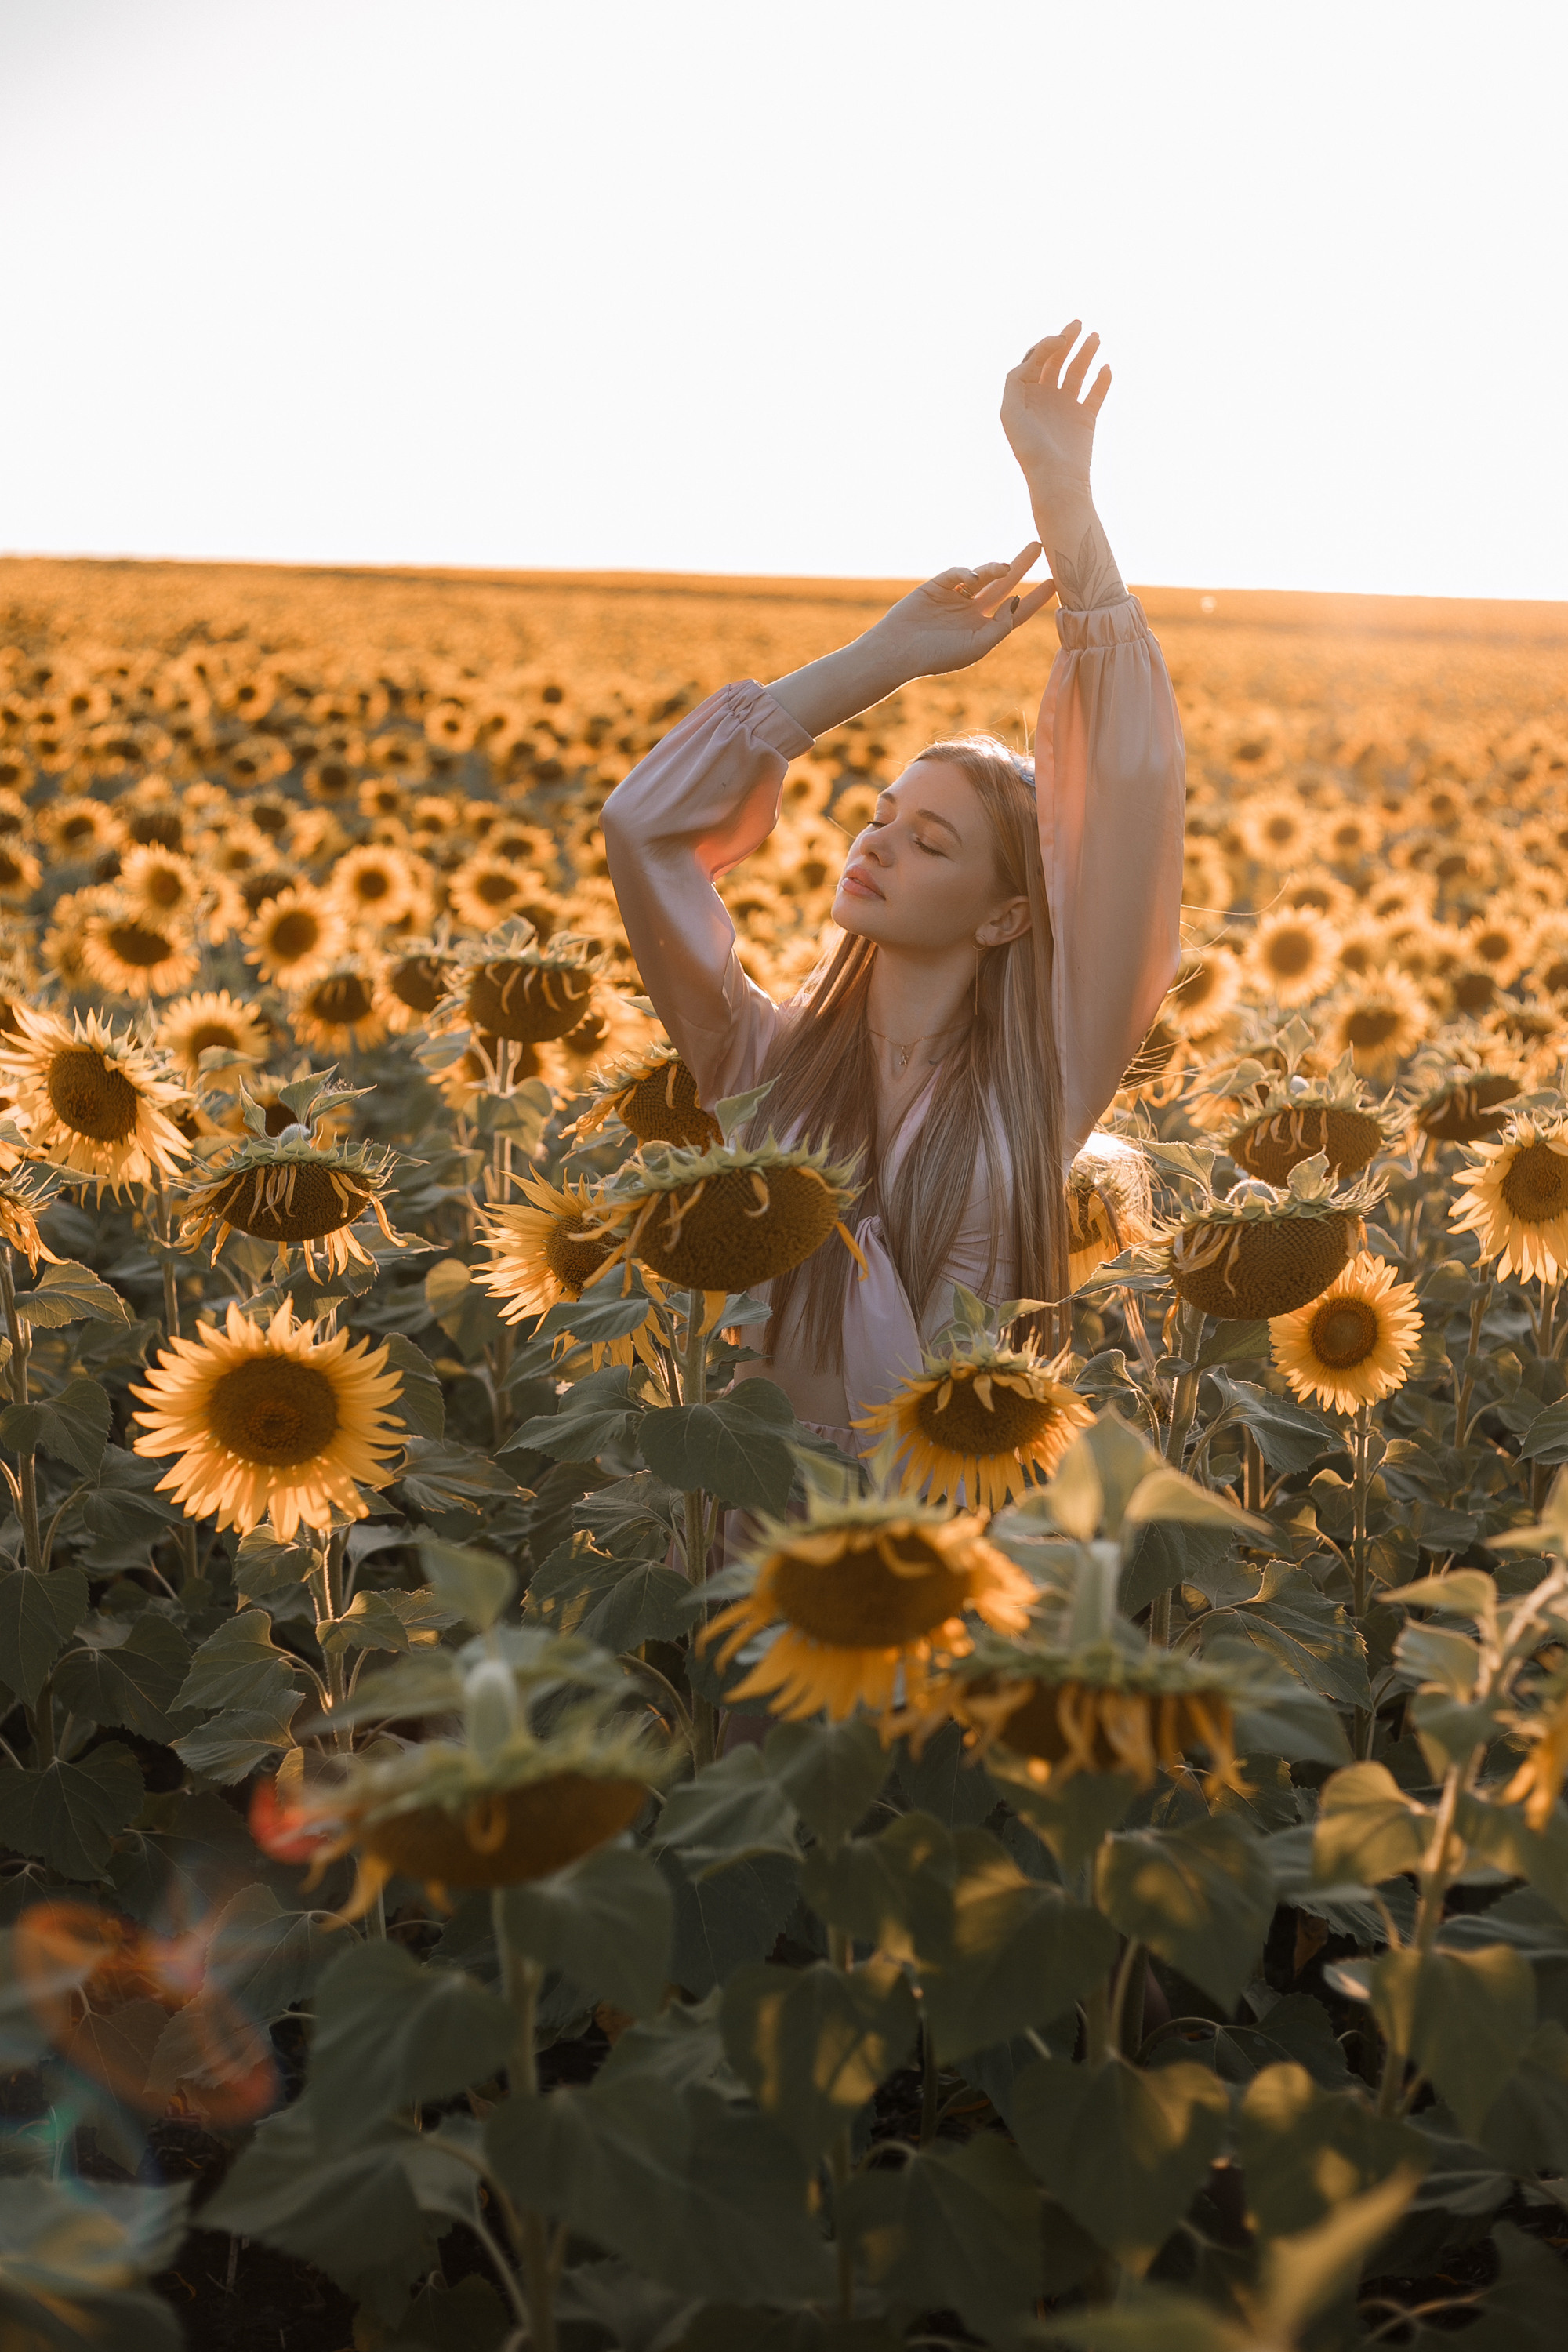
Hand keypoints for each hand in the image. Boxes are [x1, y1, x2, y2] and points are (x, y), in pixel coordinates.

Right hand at [867, 544, 1055, 684]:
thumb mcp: (977, 646)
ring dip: (996, 569)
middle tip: (1039, 546)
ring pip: (983, 576)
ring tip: (1007, 567)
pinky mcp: (938, 585)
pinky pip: (959, 573)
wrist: (899, 651)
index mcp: (983, 630)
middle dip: (1021, 566)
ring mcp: (955, 598)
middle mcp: (972, 612)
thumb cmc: (938, 655)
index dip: (1035, 598)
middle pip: (1004, 585)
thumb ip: (1001, 626)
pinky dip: (967, 572)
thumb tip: (1016, 600)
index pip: (1015, 611)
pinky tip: (973, 579)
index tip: (1054, 582)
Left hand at [1001, 324, 1110, 512]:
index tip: (1060, 339)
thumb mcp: (1010, 412)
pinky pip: (1096, 393)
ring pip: (1077, 372)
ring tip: (1095, 337)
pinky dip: (1102, 380)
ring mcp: (1066, 407)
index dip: (1047, 345)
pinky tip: (1106, 367)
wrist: (1056, 479)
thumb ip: (1016, 380)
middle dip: (1067, 340)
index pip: (1036, 360)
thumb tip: (1033, 357)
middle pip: (1056, 361)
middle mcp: (1045, 398)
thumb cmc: (1030, 449)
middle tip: (1078, 323)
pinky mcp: (1085, 418)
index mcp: (1025, 395)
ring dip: (1085, 354)